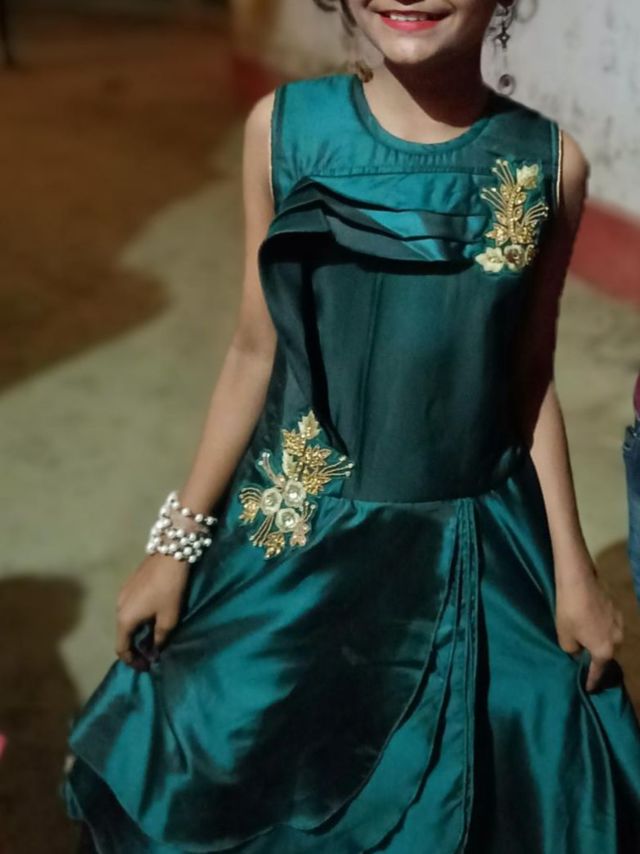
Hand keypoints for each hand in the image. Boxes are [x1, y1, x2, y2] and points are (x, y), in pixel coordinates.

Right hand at [115, 553, 189, 668]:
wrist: (170, 554)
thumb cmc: (169, 589)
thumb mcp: (169, 618)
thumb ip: (159, 638)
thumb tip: (154, 651)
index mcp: (124, 619)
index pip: (121, 648)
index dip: (132, 661)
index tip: (146, 667)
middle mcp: (118, 607)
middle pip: (123, 634)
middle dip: (136, 647)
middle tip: (152, 653)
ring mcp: (122, 594)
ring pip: (127, 620)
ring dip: (138, 631)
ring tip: (154, 636)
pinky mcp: (129, 584)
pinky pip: (130, 608)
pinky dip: (138, 618)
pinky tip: (152, 617)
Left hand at [555, 558, 623, 692]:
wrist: (578, 580)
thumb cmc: (569, 611)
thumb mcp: (564, 636)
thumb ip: (572, 651)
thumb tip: (578, 652)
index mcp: (605, 650)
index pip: (598, 671)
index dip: (592, 680)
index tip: (589, 688)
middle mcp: (618, 640)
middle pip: (607, 654)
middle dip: (597, 658)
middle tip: (586, 660)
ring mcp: (620, 624)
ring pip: (610, 639)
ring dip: (600, 641)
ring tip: (587, 640)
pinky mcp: (618, 610)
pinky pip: (610, 626)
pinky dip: (602, 629)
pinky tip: (591, 624)